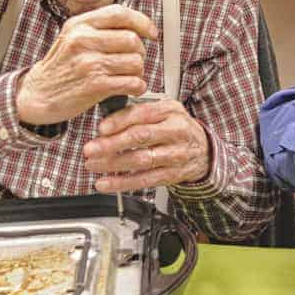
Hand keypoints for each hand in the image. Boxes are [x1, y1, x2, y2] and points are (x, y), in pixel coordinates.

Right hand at [15, 5, 156, 124]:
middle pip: (132, 40)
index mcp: (79, 25)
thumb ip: (99, 28)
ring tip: (129, 76)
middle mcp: (83, 40)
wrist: (37, 94)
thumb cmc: (60, 68)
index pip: (120, 13)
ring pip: (135, 62)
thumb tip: (136, 26)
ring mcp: (88, 63)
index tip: (151, 33)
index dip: (142, 22)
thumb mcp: (72, 37)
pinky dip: (137, 87)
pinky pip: (131, 82)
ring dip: (138, 72)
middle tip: (133, 61)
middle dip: (140, 53)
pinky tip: (130, 88)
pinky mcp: (94, 85)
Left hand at [82, 99, 210, 190]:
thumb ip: (138, 112)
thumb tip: (107, 123)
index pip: (142, 114)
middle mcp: (175, 132)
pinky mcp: (172, 174)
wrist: (203, 151)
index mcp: (170, 111)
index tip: (101, 128)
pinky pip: (144, 180)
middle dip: (112, 144)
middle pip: (141, 137)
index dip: (119, 121)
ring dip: (113, 164)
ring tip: (93, 165)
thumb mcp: (163, 111)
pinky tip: (106, 183)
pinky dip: (122, 183)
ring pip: (141, 160)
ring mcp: (175, 154)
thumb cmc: (177, 128)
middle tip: (91, 149)